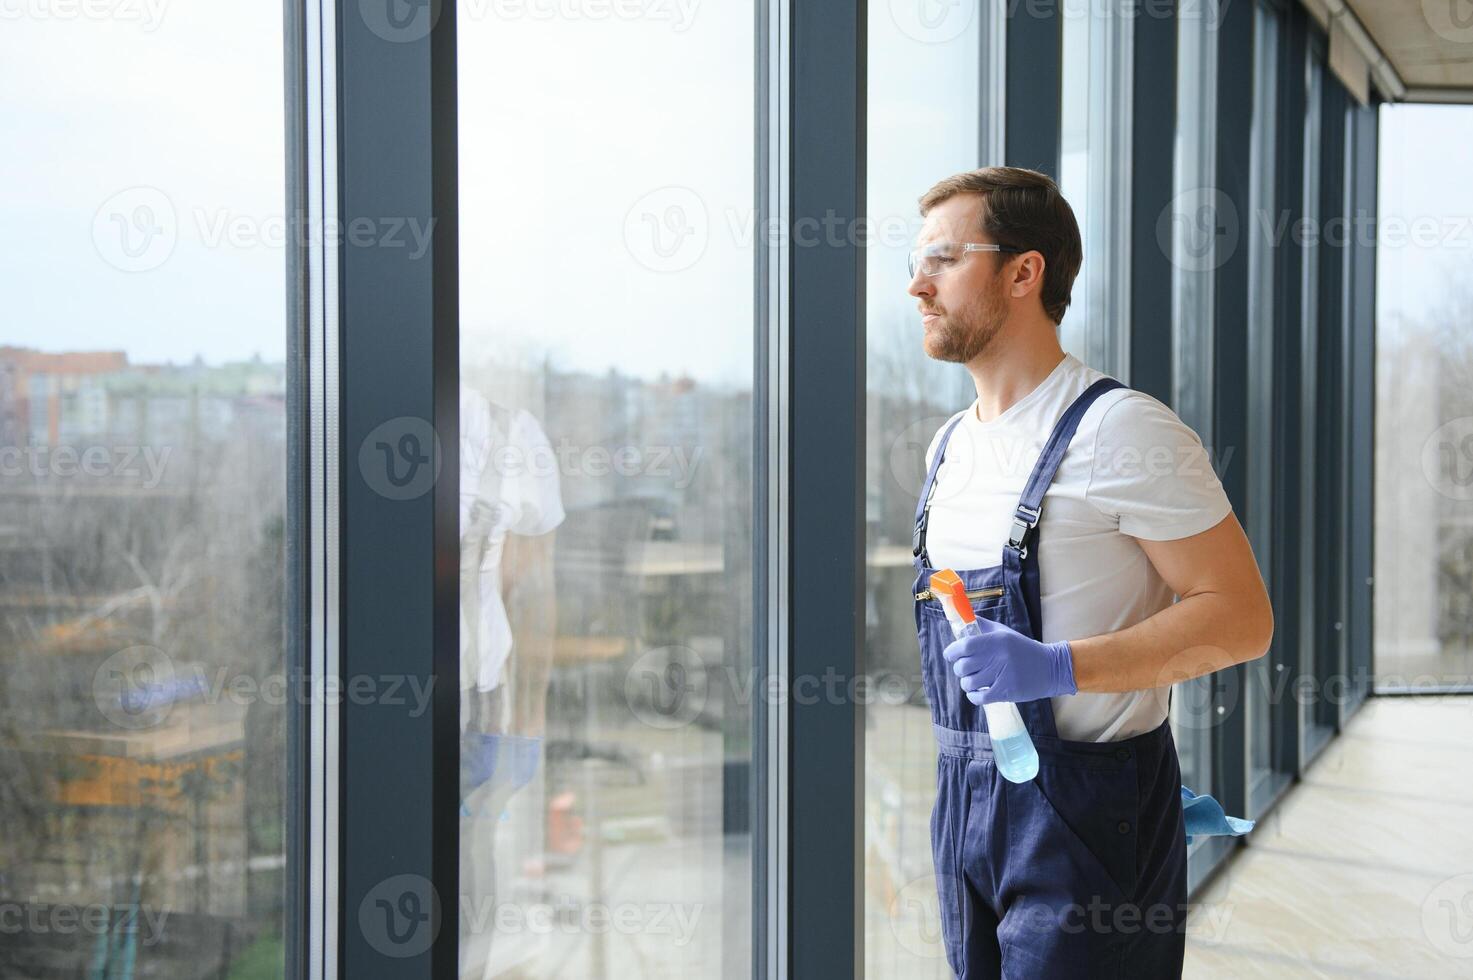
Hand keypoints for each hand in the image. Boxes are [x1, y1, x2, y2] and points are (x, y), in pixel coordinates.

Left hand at [941, 617, 1076, 704]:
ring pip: (969, 683)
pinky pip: (979, 698)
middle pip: (963, 666)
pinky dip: (973, 697)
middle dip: (960, 670)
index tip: (950, 655)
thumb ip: (983, 626)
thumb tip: (964, 619)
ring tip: (973, 682)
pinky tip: (977, 693)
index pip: (964, 645)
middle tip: (965, 670)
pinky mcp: (1007, 692)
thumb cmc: (1023, 649)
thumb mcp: (1004, 633)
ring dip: (967, 684)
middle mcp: (998, 657)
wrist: (1050, 668)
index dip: (952, 651)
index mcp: (996, 640)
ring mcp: (1002, 675)